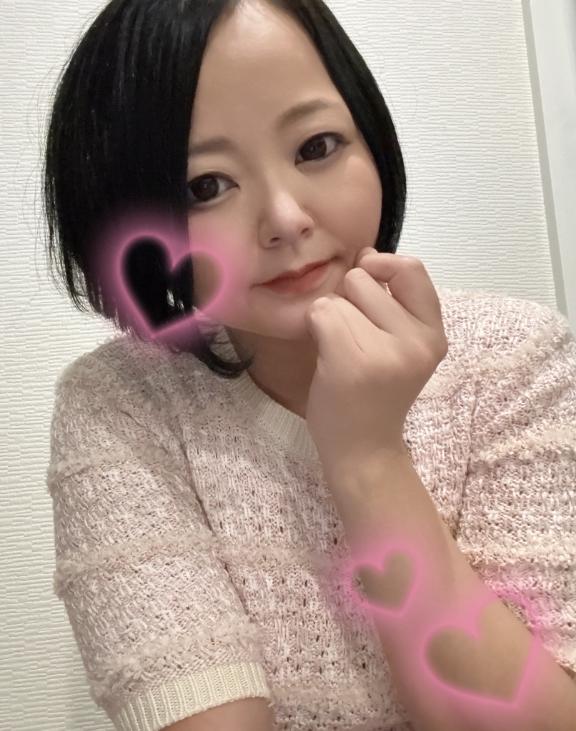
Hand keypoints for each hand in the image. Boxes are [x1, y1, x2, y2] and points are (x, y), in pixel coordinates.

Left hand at [304, 247, 448, 473]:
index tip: (369, 283)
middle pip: (364, 279)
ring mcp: (387, 352)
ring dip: (330, 319)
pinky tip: (327, 359)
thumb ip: (390, 300)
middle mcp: (419, 341)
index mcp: (434, 334)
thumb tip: (366, 253)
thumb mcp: (400, 345)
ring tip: (342, 352)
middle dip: (349, 300)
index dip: (384, 266)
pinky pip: (321, 313)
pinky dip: (314, 330)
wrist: (363, 449)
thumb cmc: (374, 393)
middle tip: (354, 340)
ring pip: (338, 297)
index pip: (413, 269)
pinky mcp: (353, 361)